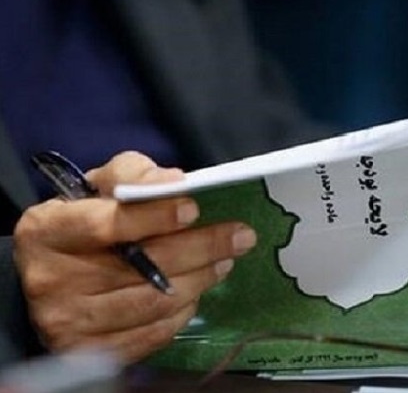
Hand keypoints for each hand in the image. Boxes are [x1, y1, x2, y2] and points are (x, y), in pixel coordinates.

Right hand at [13, 151, 256, 362]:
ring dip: (199, 280)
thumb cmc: (87, 218)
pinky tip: (197, 291)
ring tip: (225, 262)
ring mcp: (67, 322)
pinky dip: (181, 312)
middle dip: (199, 249)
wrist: (56, 272)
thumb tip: (175, 182)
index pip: (105, 225)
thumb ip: (134, 175)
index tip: (193, 209)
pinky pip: (150, 334)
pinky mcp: (88, 350)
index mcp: (47, 230)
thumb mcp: (101, 184)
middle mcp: (50, 280)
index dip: (153, 218)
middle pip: (139, 268)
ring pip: (150, 303)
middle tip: (241, 237)